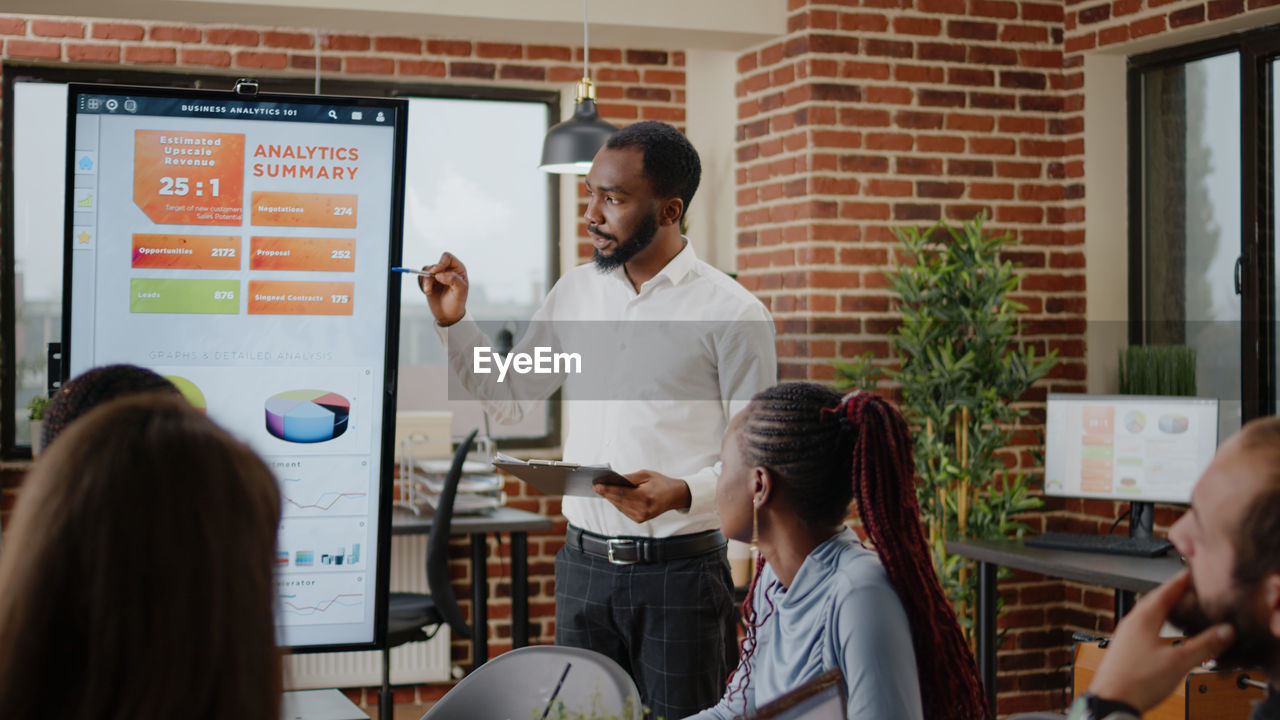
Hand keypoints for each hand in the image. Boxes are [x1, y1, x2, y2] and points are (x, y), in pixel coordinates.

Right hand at [418, 252, 468, 326]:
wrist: (448, 314)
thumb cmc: (457, 303)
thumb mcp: (460, 292)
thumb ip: (453, 280)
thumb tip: (439, 274)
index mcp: (457, 269)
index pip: (447, 258)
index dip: (440, 263)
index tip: (436, 272)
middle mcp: (447, 269)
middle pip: (434, 265)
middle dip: (430, 276)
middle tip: (429, 288)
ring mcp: (438, 275)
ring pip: (426, 270)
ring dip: (425, 282)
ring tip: (428, 292)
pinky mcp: (429, 281)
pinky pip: (421, 277)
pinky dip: (422, 284)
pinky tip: (427, 292)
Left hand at [593, 470, 691, 523]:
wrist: (674, 496)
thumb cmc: (661, 483)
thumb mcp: (646, 475)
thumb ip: (630, 478)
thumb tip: (614, 479)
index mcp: (646, 497)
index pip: (621, 493)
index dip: (607, 489)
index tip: (597, 485)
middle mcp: (643, 509)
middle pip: (618, 501)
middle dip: (606, 493)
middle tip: (596, 486)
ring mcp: (641, 516)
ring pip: (620, 507)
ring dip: (610, 499)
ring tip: (601, 490)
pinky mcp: (640, 519)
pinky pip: (624, 510)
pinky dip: (617, 503)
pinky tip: (611, 497)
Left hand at [1088, 570, 1234, 712]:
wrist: (1112, 700)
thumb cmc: (1137, 680)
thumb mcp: (1179, 661)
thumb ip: (1204, 645)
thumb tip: (1224, 631)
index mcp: (1143, 619)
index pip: (1165, 591)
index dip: (1180, 581)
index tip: (1191, 572)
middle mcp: (1131, 623)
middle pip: (1154, 600)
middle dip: (1171, 592)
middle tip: (1186, 587)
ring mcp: (1125, 635)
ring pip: (1146, 614)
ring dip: (1163, 608)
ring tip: (1177, 607)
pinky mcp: (1124, 648)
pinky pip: (1142, 627)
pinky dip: (1156, 623)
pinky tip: (1162, 633)